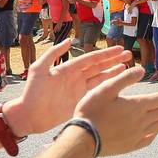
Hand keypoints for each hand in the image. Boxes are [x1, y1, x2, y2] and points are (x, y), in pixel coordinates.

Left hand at [4, 42, 132, 135]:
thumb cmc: (31, 92)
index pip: (91, 59)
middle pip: (99, 67)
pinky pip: (97, 93)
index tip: (119, 49)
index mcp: (68, 69)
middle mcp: (76, 78)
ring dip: (114, 72)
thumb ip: (53, 54)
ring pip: (100, 79)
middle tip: (129, 55)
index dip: (106, 54)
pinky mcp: (80, 102)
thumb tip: (68, 41)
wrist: (28, 116)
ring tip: (128, 67)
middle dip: (114, 61)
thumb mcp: (39, 69)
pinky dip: (108, 87)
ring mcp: (79, 90)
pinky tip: (118, 83)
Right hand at [72, 66, 157, 156]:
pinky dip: (156, 132)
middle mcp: (141, 121)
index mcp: (137, 106)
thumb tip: (142, 69)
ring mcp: (137, 134)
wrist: (82, 140)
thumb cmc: (91, 111)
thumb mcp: (106, 89)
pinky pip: (149, 138)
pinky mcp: (130, 145)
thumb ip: (125, 78)